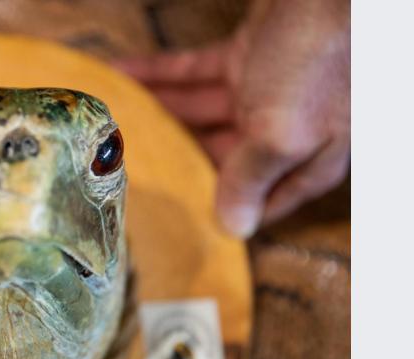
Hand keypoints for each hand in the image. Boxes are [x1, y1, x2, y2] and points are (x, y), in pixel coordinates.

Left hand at [117, 0, 349, 235]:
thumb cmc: (320, 62)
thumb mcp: (285, 133)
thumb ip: (254, 177)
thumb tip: (233, 227)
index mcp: (305, 158)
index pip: (259, 200)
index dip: (221, 209)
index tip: (173, 220)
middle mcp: (285, 129)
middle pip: (220, 155)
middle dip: (177, 159)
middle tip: (126, 167)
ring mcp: (265, 90)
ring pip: (199, 110)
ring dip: (158, 113)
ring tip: (113, 123)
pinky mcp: (247, 55)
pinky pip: (194, 70)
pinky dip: (158, 74)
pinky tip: (123, 77)